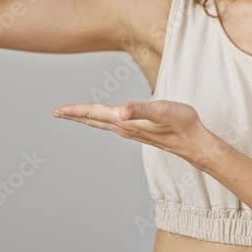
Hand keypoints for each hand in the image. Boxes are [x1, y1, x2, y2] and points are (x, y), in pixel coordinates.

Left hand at [52, 100, 208, 160]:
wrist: (194, 142)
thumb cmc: (181, 124)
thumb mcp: (162, 111)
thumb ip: (141, 109)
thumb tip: (121, 110)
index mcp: (126, 121)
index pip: (95, 114)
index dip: (76, 111)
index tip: (57, 110)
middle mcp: (125, 128)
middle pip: (94, 120)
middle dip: (75, 116)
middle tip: (57, 113)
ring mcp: (132, 130)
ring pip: (102, 123)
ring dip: (87, 118)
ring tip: (74, 114)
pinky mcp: (139, 130)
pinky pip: (112, 124)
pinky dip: (101, 120)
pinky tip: (104, 119)